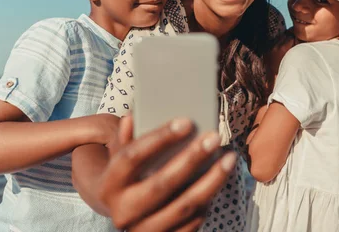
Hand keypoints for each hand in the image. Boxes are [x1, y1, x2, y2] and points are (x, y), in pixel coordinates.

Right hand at [75, 116, 235, 230]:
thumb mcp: (120, 158)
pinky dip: (209, 200)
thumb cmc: (128, 177)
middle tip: (214, 138)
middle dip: (191, 159)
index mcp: (109, 186)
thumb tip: (132, 118)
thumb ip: (125, 139)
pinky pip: (193, 222)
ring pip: (184, 206)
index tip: (186, 122)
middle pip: (161, 184)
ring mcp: (144, 230)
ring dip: (212, 180)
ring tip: (229, 158)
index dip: (160, 138)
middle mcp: (124, 211)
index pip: (132, 157)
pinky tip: (221, 179)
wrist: (124, 214)